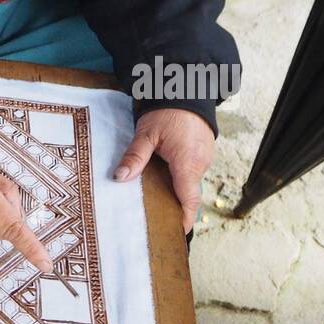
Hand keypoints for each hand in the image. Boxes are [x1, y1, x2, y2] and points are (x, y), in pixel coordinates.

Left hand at [114, 109, 215, 231]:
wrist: (187, 89)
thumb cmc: (167, 111)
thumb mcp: (146, 134)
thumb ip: (135, 156)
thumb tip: (120, 177)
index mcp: (188, 163)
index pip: (189, 199)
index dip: (184, 218)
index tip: (177, 233)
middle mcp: (200, 164)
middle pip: (187, 194)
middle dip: (174, 209)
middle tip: (156, 223)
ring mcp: (203, 159)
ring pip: (188, 183)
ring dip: (174, 193)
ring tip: (154, 205)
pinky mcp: (202, 153)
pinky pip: (190, 173)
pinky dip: (178, 180)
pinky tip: (161, 183)